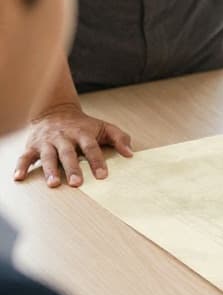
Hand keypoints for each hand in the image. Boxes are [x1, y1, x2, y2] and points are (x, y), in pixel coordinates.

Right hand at [14, 102, 133, 187]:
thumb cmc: (84, 125)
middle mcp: (64, 137)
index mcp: (82, 133)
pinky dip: (21, 167)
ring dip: (50, 170)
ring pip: (48, 156)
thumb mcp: (104, 127)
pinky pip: (25, 157)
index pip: (91, 148)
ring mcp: (47, 142)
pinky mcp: (33, 146)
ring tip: (53, 184)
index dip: (97, 161)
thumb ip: (119, 138)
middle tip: (76, 183)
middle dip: (72, 168)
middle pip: (68, 153)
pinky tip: (19, 178)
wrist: (56, 111)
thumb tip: (131, 154)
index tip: (102, 176)